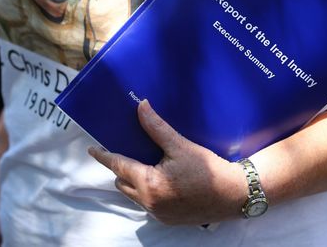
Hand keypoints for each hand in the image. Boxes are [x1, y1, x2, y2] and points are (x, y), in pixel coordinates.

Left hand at [89, 100, 246, 224]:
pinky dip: (148, 192)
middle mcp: (150, 202)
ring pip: (135, 195)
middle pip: (123, 183)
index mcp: (149, 183)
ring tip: (144, 165)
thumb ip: (156, 128)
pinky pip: (149, 204)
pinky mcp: (169, 219)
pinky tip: (161, 180)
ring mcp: (159, 214)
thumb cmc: (208, 169)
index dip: (105, 156)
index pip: (119, 166)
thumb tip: (141, 107)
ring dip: (134, 181)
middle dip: (121, 168)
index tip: (93, 149)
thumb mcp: (181, 146)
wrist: (234, 194)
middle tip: (127, 152)